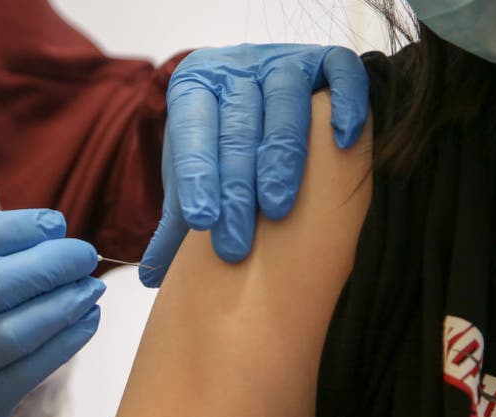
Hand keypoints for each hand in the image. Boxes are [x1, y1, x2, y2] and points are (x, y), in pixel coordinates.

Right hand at [0, 210, 103, 416]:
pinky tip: (87, 321)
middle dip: (52, 264)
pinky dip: (67, 341)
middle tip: (85, 254)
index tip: (55, 223)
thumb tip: (46, 238)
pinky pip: (30, 369)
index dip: (16, 228)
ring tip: (92, 288)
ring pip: (18, 331)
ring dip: (66, 304)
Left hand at [140, 44, 369, 286]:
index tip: (203, 221)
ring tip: (277, 209)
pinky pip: (341, 71)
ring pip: (285, 101)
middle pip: (237, 128)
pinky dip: (346, 102)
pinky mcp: (325, 59)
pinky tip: (344, 141)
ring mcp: (283, 61)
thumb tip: (149, 277)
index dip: (196, 175)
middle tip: (236, 245)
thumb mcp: (195, 176)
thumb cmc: (220, 144)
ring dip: (280, 157)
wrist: (254, 91)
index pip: (193, 130)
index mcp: (194, 87)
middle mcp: (237, 68)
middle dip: (236, 189)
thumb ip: (175, 221)